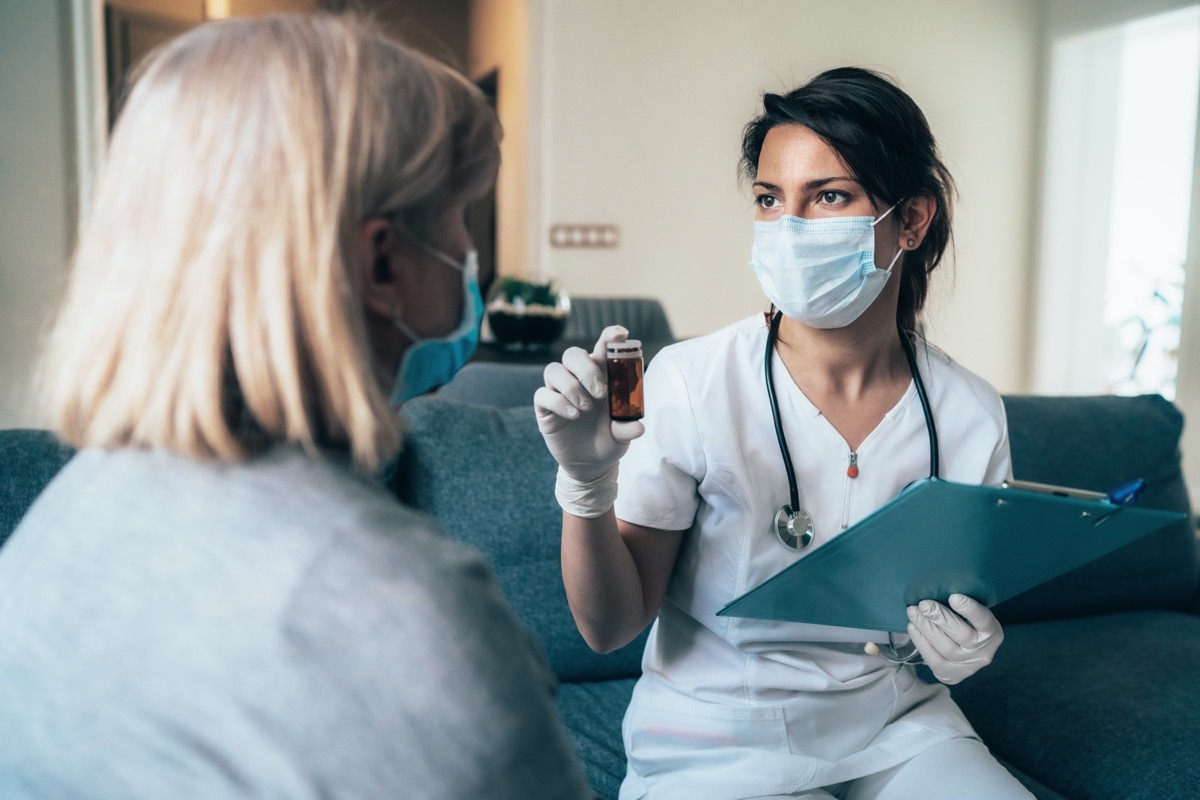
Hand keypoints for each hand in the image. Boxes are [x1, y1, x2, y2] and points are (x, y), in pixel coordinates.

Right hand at [534, 325, 644, 483]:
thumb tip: (639, 427)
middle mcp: (578, 379)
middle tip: (601, 392)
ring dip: (572, 387)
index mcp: (601, 376)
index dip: (609, 337)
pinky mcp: (545, 407)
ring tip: (586, 409)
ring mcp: (559, 391)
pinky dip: (559, 403)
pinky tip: (573, 416)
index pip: (601, 348)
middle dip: (586, 369)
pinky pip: (543, 394)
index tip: (619, 334)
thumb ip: (627, 428)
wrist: (590, 464)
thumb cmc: (608, 440)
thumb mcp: (622, 435)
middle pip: (572, 354)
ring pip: (554, 370)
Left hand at [906, 594, 1002, 684]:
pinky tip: (913, 627)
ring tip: (913, 613)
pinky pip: (933, 659)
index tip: (954, 597)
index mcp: (992, 633)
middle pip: (961, 634)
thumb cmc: (964, 625)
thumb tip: (937, 588)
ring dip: (926, 627)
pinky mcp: (951, 675)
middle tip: (924, 604)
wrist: (963, 655)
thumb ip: (960, 606)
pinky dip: (921, 642)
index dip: (970, 609)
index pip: (984, 621)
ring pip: (945, 647)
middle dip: (939, 617)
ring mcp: (967, 666)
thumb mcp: (969, 615)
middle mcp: (983, 652)